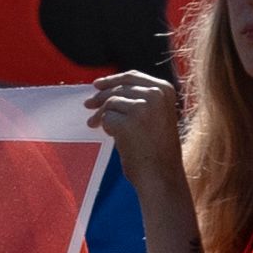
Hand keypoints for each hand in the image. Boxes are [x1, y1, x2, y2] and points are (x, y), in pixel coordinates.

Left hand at [84, 71, 188, 194]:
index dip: (112, 80)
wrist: (161, 176)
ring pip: (110, 102)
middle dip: (100, 96)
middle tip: (88, 105)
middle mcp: (155, 94)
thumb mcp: (158, 115)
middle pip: (118, 88)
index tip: (97, 85)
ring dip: (100, 114)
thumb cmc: (158, 150)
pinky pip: (107, 118)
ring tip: (95, 124)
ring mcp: (142, 107)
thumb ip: (141, 100)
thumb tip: (107, 91)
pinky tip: (113, 136)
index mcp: (164, 90)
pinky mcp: (128, 122)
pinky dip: (106, 127)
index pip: (132, 76)